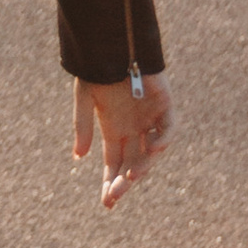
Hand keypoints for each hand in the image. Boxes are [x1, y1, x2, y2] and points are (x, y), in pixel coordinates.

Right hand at [73, 69, 174, 209]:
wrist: (115, 44)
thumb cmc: (98, 69)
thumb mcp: (84, 99)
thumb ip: (83, 126)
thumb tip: (78, 157)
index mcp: (113, 129)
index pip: (113, 164)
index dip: (110, 183)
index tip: (107, 203)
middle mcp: (133, 129)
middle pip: (131, 164)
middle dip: (122, 182)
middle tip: (114, 196)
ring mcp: (150, 120)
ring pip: (150, 153)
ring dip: (142, 166)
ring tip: (131, 176)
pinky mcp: (165, 108)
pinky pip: (168, 129)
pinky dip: (163, 139)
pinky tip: (153, 147)